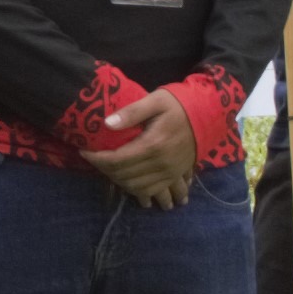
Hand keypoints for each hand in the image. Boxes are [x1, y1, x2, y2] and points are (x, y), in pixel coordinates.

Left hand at [86, 87, 196, 205]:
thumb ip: (131, 112)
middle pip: (124, 176)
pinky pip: (154, 192)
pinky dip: (139, 193)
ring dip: (119, 182)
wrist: (208, 114)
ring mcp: (170, 173)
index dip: (97, 159)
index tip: (84, 151)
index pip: (117, 160)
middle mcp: (161, 163)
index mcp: (153, 144)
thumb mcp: (155, 100)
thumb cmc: (178, 104)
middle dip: (104, 170)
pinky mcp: (176, 176)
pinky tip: (130, 187)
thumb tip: (107, 123)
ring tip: (108, 171)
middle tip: (94, 159)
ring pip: (137, 188)